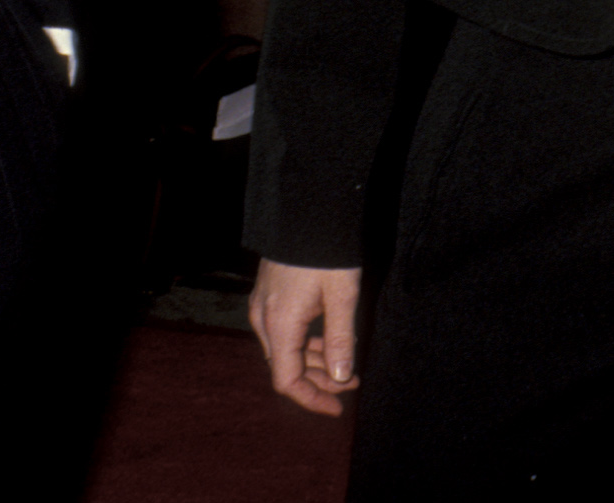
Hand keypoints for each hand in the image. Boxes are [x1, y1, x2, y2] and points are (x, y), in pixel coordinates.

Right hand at [249, 258, 362, 414]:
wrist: (307, 207)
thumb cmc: (326, 250)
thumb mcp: (342, 296)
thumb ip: (340, 338)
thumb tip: (341, 377)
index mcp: (279, 325)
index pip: (287, 380)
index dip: (312, 398)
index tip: (338, 406)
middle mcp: (263, 319)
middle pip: (285, 366)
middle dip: (318, 380)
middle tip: (351, 383)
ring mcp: (263, 305)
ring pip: (284, 348)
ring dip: (313, 361)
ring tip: (345, 364)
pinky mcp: (268, 293)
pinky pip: (283, 330)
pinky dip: (305, 341)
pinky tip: (328, 338)